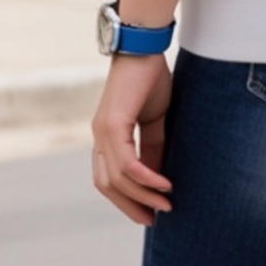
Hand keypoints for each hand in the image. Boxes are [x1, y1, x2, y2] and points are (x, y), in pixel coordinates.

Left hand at [91, 53, 173, 225]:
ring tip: (166, 204)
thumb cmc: (149, 76)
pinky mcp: (113, 124)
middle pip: (107, 185)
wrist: (144, 47)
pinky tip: (163, 184)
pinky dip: (145, 177)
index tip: (148, 211)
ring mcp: (103, 131)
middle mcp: (99, 136)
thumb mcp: (153, 118)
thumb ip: (152, 146)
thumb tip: (157, 175)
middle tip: (153, 219)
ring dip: (142, 195)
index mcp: (106, 135)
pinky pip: (127, 162)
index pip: (107, 177)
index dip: (125, 197)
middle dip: (130, 205)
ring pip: (117, 178)